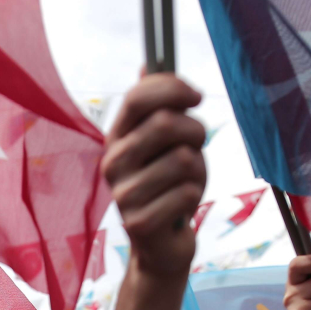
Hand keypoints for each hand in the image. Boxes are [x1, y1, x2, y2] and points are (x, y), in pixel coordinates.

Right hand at [103, 74, 205, 276]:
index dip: (172, 88)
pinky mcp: (138, 223)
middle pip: (165, 123)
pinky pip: (186, 193)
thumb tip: (147, 64)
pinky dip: (194, 197)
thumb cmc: (168, 187)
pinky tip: (182, 209)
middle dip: (195, 132)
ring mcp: (122, 195)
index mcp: (117, 138)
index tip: (196, 97)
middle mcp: (112, 163)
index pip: (137, 97)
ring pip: (182, 160)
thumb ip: (158, 108)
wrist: (162, 246)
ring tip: (186, 184)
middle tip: (197, 148)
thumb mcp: (164, 144)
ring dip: (198, 171)